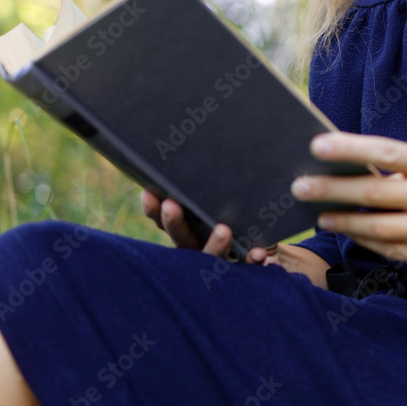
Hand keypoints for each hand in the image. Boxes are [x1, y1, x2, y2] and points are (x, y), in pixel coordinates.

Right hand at [140, 192, 269, 263]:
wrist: (256, 253)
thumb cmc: (228, 217)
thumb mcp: (212, 202)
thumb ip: (203, 188)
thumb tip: (194, 136)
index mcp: (185, 230)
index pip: (162, 220)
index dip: (152, 209)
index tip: (147, 193)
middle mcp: (195, 247)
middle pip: (180, 237)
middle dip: (174, 222)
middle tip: (170, 205)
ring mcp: (215, 261)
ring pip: (210, 256)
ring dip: (215, 245)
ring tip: (224, 230)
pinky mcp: (238, 269)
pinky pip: (245, 266)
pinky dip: (251, 260)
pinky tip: (259, 253)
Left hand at [290, 132, 406, 271]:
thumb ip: (400, 167)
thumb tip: (346, 166)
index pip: (388, 152)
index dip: (351, 149)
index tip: (317, 145)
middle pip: (376, 193)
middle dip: (333, 190)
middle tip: (300, 186)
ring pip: (379, 227)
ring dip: (344, 221)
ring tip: (320, 214)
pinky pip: (391, 249)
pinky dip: (365, 241)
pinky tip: (347, 232)